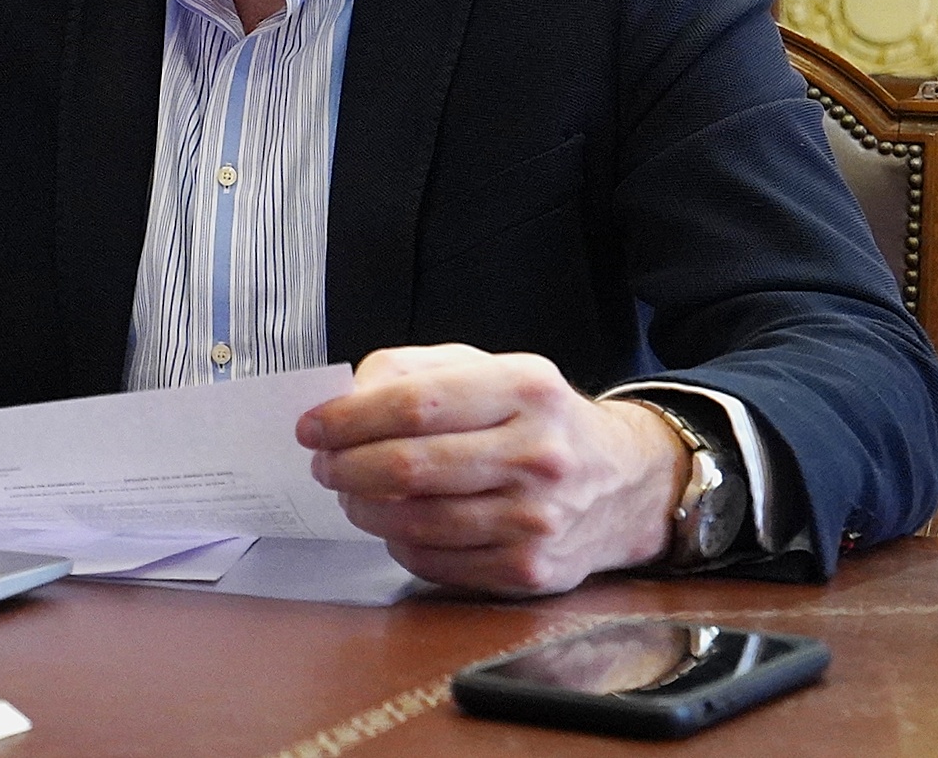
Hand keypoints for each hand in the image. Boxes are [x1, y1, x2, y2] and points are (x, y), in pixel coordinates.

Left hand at [296, 345, 689, 595]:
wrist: (626, 482)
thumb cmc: (538, 419)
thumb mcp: (489, 367)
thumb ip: (412, 371)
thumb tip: (343, 401)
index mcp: (525, 387)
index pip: (414, 405)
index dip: (349, 419)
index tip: (311, 427)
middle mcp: (538, 453)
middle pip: (408, 467)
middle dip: (345, 467)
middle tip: (323, 465)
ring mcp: (537, 518)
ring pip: (415, 521)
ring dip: (364, 508)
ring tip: (351, 492)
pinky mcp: (530, 569)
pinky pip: (434, 562)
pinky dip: (398, 543)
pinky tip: (394, 523)